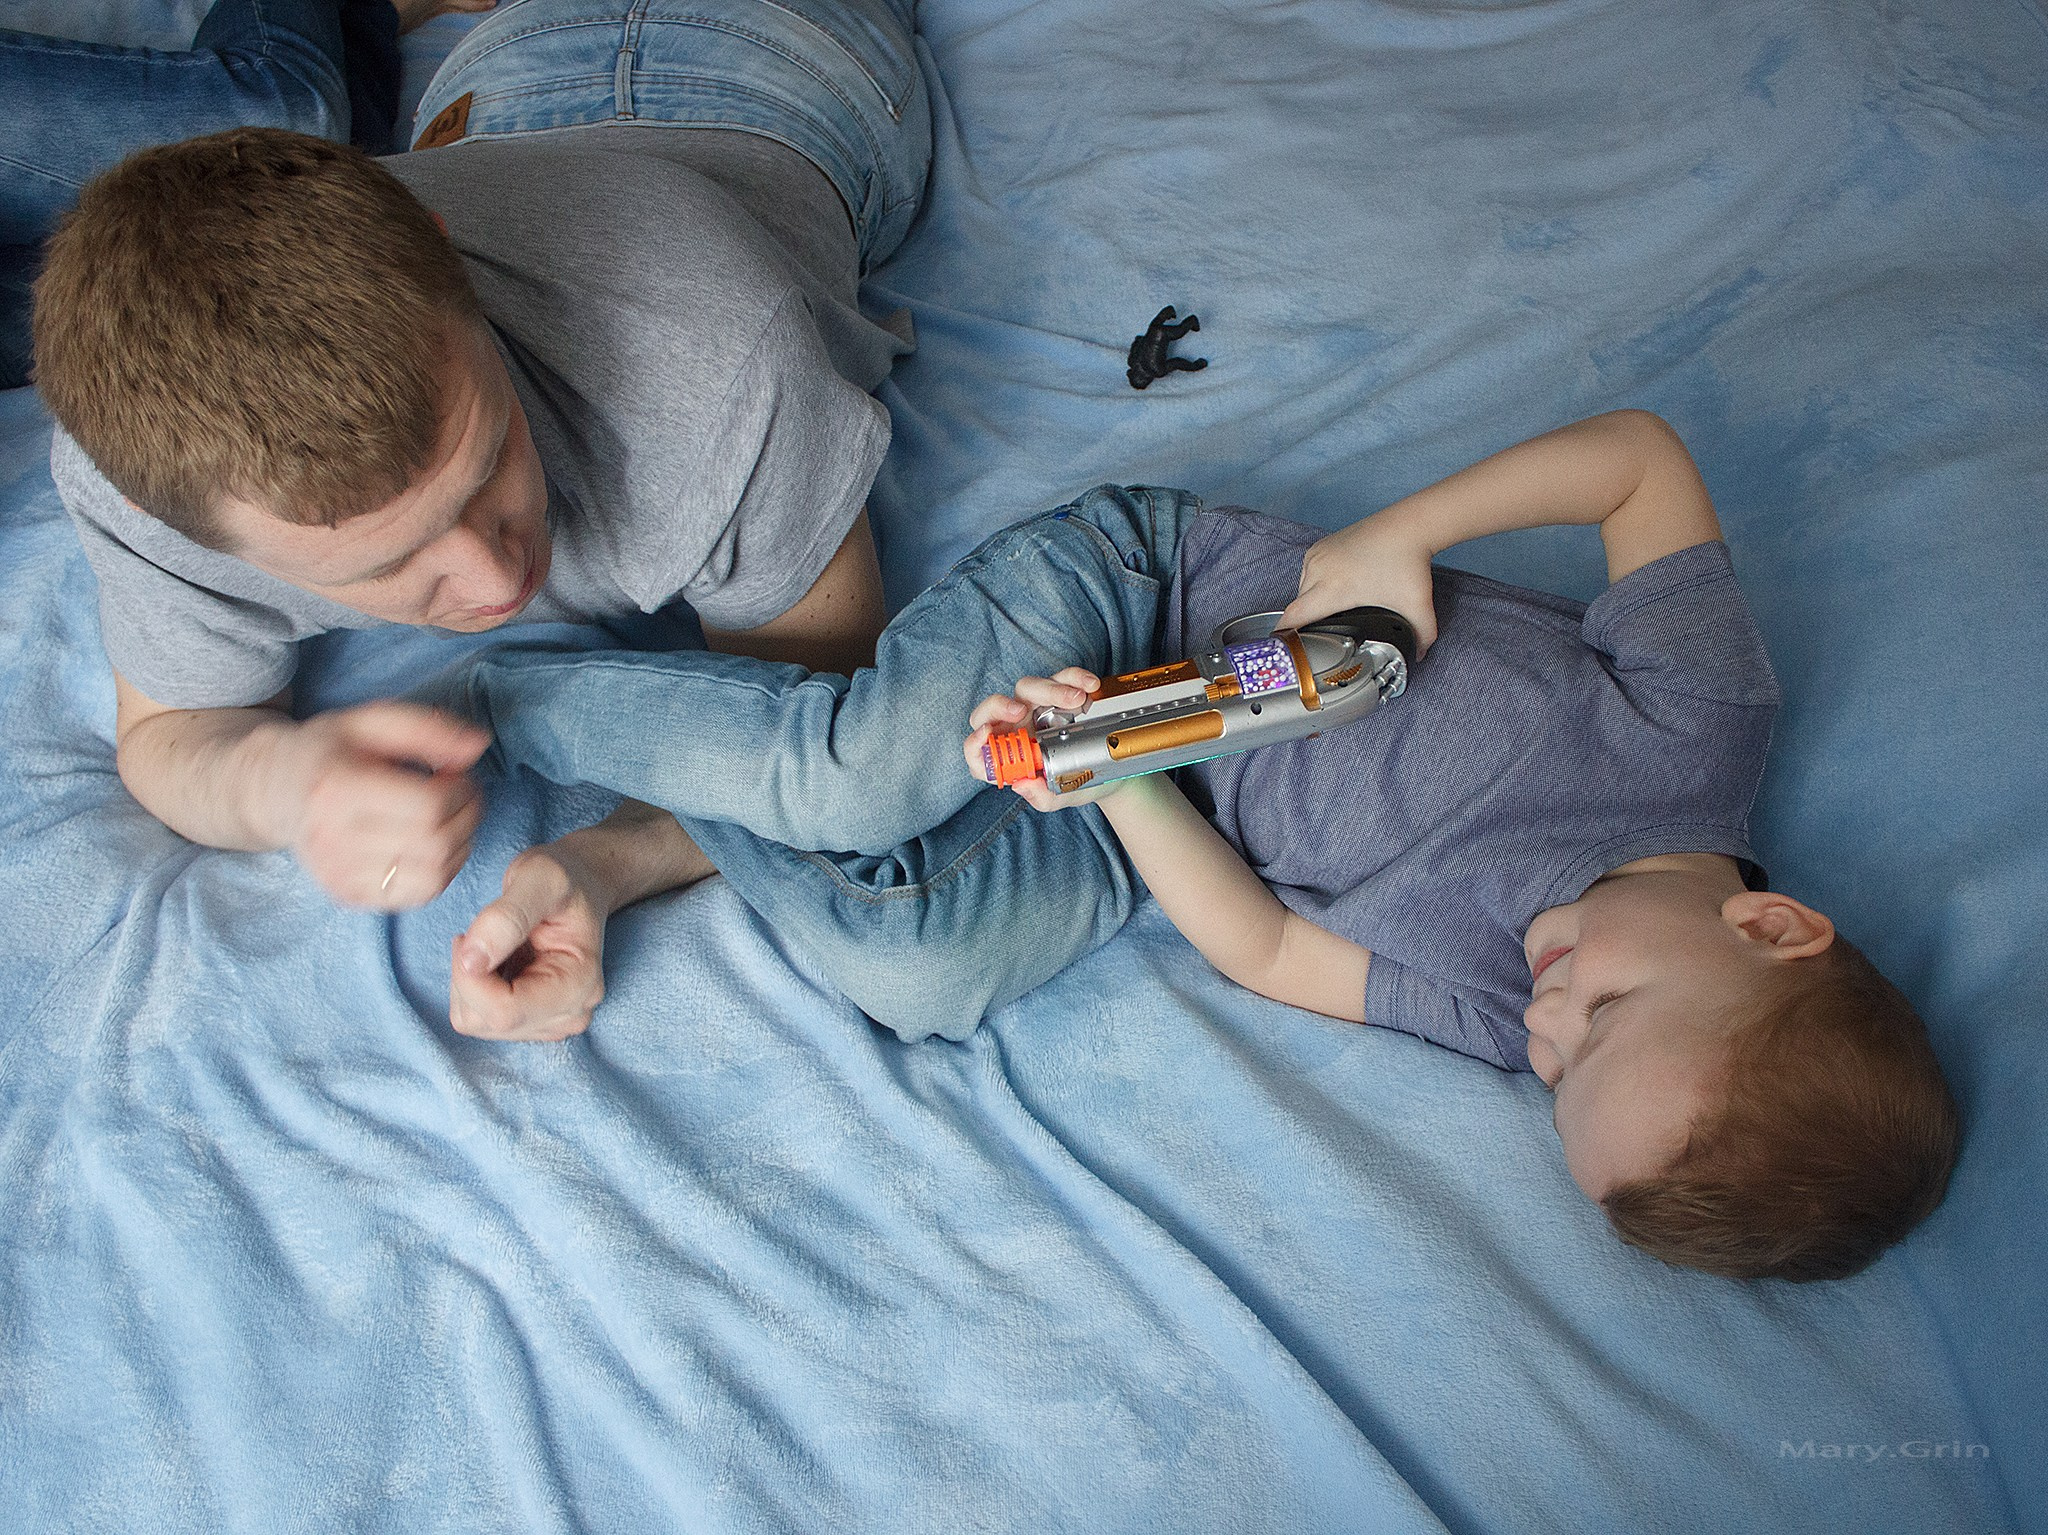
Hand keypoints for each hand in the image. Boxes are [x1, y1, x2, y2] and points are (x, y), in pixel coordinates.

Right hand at [265, 701, 488, 909]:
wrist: (274, 791)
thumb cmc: (329, 751)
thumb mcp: (370, 721)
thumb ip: (426, 727)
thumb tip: (479, 744)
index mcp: (335, 788)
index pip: (428, 806)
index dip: (461, 790)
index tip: (456, 774)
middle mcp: (331, 838)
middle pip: (436, 843)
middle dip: (467, 816)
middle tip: (461, 795)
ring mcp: (338, 874)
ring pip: (435, 875)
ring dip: (460, 845)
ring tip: (448, 818)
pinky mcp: (348, 894)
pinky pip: (420, 894)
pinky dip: (442, 869)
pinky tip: (432, 844)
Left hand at [449, 841, 610, 1041]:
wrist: (580, 885)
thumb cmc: (564, 879)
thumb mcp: (538, 879)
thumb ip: (506, 918)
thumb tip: (471, 962)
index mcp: (579, 985)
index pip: (504, 1011)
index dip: (469, 978)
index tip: (466, 934)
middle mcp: (571, 1014)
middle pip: (487, 1021)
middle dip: (468, 976)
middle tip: (480, 933)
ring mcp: (554, 1024)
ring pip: (477, 1022)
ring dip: (469, 981)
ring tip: (490, 944)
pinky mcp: (534, 1022)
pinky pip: (478, 1018)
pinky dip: (474, 987)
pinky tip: (495, 960)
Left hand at [963, 668, 1127, 810]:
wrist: (1105, 775)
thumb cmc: (1073, 785)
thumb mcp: (1058, 797)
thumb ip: (1040, 796)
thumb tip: (1022, 785)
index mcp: (1005, 758)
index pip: (975, 748)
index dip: (975, 741)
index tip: (986, 734)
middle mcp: (1013, 730)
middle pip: (992, 709)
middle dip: (1000, 705)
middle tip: (1020, 710)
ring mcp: (1033, 709)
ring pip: (1026, 688)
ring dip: (1050, 690)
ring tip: (1076, 699)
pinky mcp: (1056, 695)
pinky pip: (1060, 678)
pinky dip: (1074, 678)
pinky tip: (1089, 686)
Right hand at [1276, 511, 1438, 654]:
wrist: (1408, 526)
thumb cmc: (1408, 561)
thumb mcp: (1418, 607)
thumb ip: (1422, 637)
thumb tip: (1421, 655)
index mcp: (1334, 589)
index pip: (1293, 617)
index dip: (1287, 636)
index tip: (1287, 649)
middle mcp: (1319, 570)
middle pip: (1298, 607)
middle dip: (1305, 622)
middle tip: (1322, 634)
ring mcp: (1317, 555)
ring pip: (1301, 589)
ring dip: (1311, 601)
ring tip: (1333, 608)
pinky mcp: (1319, 546)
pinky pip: (1306, 573)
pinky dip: (1315, 584)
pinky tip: (1334, 587)